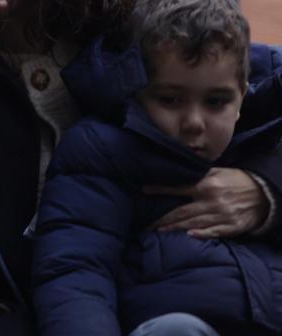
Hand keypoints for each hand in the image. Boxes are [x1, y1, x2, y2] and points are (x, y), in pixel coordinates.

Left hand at [148, 167, 267, 238]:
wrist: (263, 193)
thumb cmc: (236, 180)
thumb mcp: (217, 171)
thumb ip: (197, 174)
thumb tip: (177, 172)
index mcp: (206, 185)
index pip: (177, 187)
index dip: (160, 189)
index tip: (143, 190)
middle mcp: (212, 201)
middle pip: (181, 212)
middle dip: (162, 218)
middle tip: (146, 223)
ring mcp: (222, 216)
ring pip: (193, 224)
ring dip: (174, 228)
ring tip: (159, 230)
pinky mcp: (232, 227)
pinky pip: (213, 232)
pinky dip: (201, 234)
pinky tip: (188, 236)